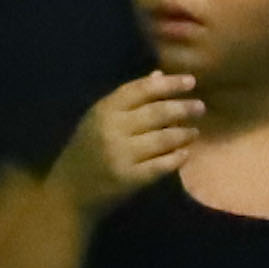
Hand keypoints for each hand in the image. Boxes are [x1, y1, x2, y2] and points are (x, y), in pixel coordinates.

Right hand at [49, 68, 205, 215]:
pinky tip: (185, 154)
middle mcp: (112, 129)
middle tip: (200, 106)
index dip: (168, 84)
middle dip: (182, 108)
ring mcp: (121, 155)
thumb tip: (159, 75)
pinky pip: (160, 166)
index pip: (141, 89)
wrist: (68, 192)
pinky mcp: (128, 179)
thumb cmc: (86, 150)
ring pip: (162, 139)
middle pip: (156, 113)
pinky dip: (176, 158)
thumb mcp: (99, 119)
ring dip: (183, 134)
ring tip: (195, 131)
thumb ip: (128, 98)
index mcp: (104, 110)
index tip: (191, 81)